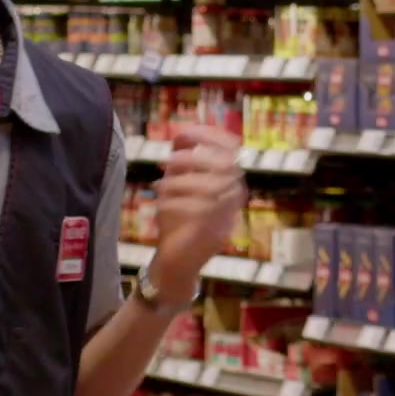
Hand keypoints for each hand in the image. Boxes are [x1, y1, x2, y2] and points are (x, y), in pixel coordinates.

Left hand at [156, 125, 243, 302]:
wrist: (178, 261)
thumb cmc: (180, 219)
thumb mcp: (182, 184)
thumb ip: (186, 161)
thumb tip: (182, 135)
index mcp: (230, 180)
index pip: (231, 148)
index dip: (208, 135)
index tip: (183, 134)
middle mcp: (234, 197)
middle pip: (224, 166)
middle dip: (192, 159)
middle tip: (167, 162)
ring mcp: (226, 215)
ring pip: (210, 187)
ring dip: (179, 183)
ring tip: (161, 187)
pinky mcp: (212, 234)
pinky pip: (196, 211)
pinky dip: (173, 205)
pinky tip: (160, 206)